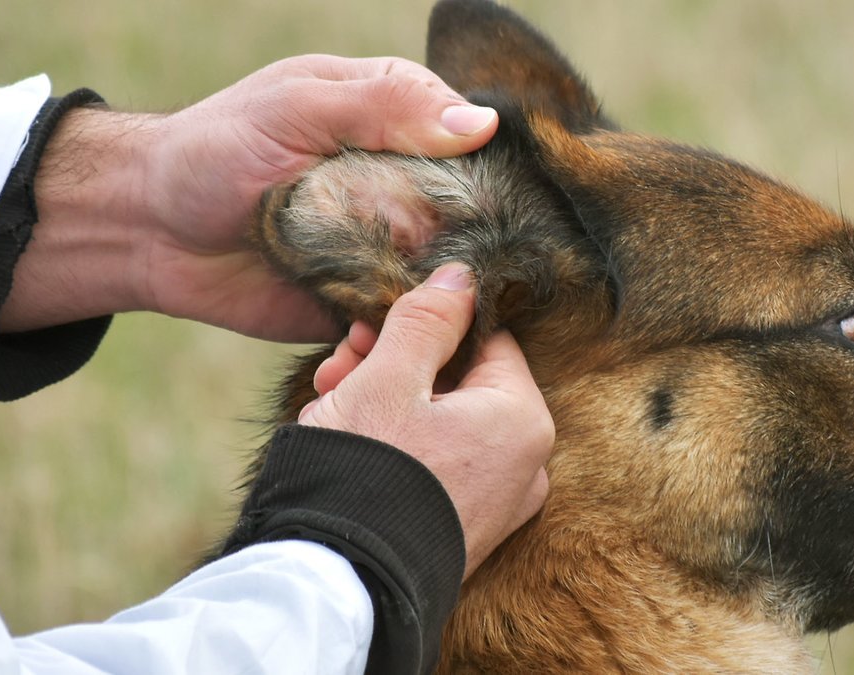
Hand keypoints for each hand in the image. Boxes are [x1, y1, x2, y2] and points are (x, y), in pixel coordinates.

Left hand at [0, 55, 498, 338]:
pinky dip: (391, 336)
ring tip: (382, 305)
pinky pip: (400, 322)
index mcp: (393, 115)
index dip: (482, 169)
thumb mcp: (296, 108)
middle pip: (468, 214)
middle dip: (457, 243)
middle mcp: (400, 180)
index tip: (474, 201)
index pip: (470, 137)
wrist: (149, 229)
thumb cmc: (214, 151)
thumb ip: (384, 108)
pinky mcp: (362, 300)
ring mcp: (384, 244)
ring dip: (427, 297)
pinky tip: (361, 342)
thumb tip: (482, 124)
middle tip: (414, 259)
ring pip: (442, 274)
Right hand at [298, 263, 553, 578]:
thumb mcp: (389, 374)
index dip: (423, 323)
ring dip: (383, 399)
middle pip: (456, 381)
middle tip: (339, 361)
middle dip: (392, 363)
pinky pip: (435, 464)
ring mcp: (496, 502)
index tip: (369, 325)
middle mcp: (524, 463)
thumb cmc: (371, 469)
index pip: (483, 339)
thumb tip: (464, 273)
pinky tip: (346, 436)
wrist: (342, 580)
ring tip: (329, 399)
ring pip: (439, 422)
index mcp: (522, 417)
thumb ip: (428, 318)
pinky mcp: (464, 528)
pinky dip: (395, 444)